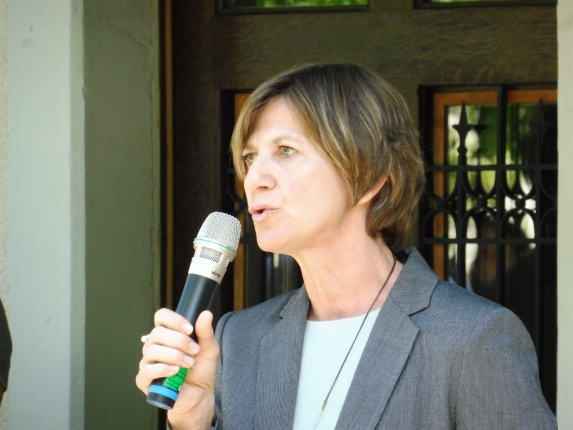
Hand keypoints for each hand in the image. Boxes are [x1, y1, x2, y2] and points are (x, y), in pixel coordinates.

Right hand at [136, 308, 218, 426]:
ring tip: (189, 364)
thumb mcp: (208, 350)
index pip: (161, 316)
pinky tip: (175, 371)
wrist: (199, 395)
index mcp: (168, 334)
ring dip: (174, 356)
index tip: (189, 330)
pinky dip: (163, 369)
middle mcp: (155, 345)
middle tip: (194, 351)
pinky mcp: (144, 379)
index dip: (174, 320)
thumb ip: (205, 332)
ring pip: (152, 350)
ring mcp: (148, 362)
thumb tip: (206, 314)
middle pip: (157, 333)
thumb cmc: (201, 370)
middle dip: (179, 341)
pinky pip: (147, 370)